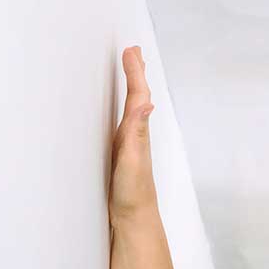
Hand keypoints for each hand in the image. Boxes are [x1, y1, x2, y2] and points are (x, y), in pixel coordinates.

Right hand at [109, 45, 158, 224]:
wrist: (134, 218)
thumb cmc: (132, 191)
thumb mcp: (132, 159)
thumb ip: (137, 132)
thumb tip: (146, 103)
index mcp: (136, 132)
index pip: (137, 95)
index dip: (134, 72)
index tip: (131, 50)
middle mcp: (135, 134)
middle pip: (137, 96)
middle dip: (135, 73)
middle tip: (134, 51)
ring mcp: (129, 143)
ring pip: (132, 107)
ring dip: (132, 86)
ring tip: (131, 70)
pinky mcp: (121, 153)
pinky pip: (124, 121)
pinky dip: (124, 107)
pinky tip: (124, 111)